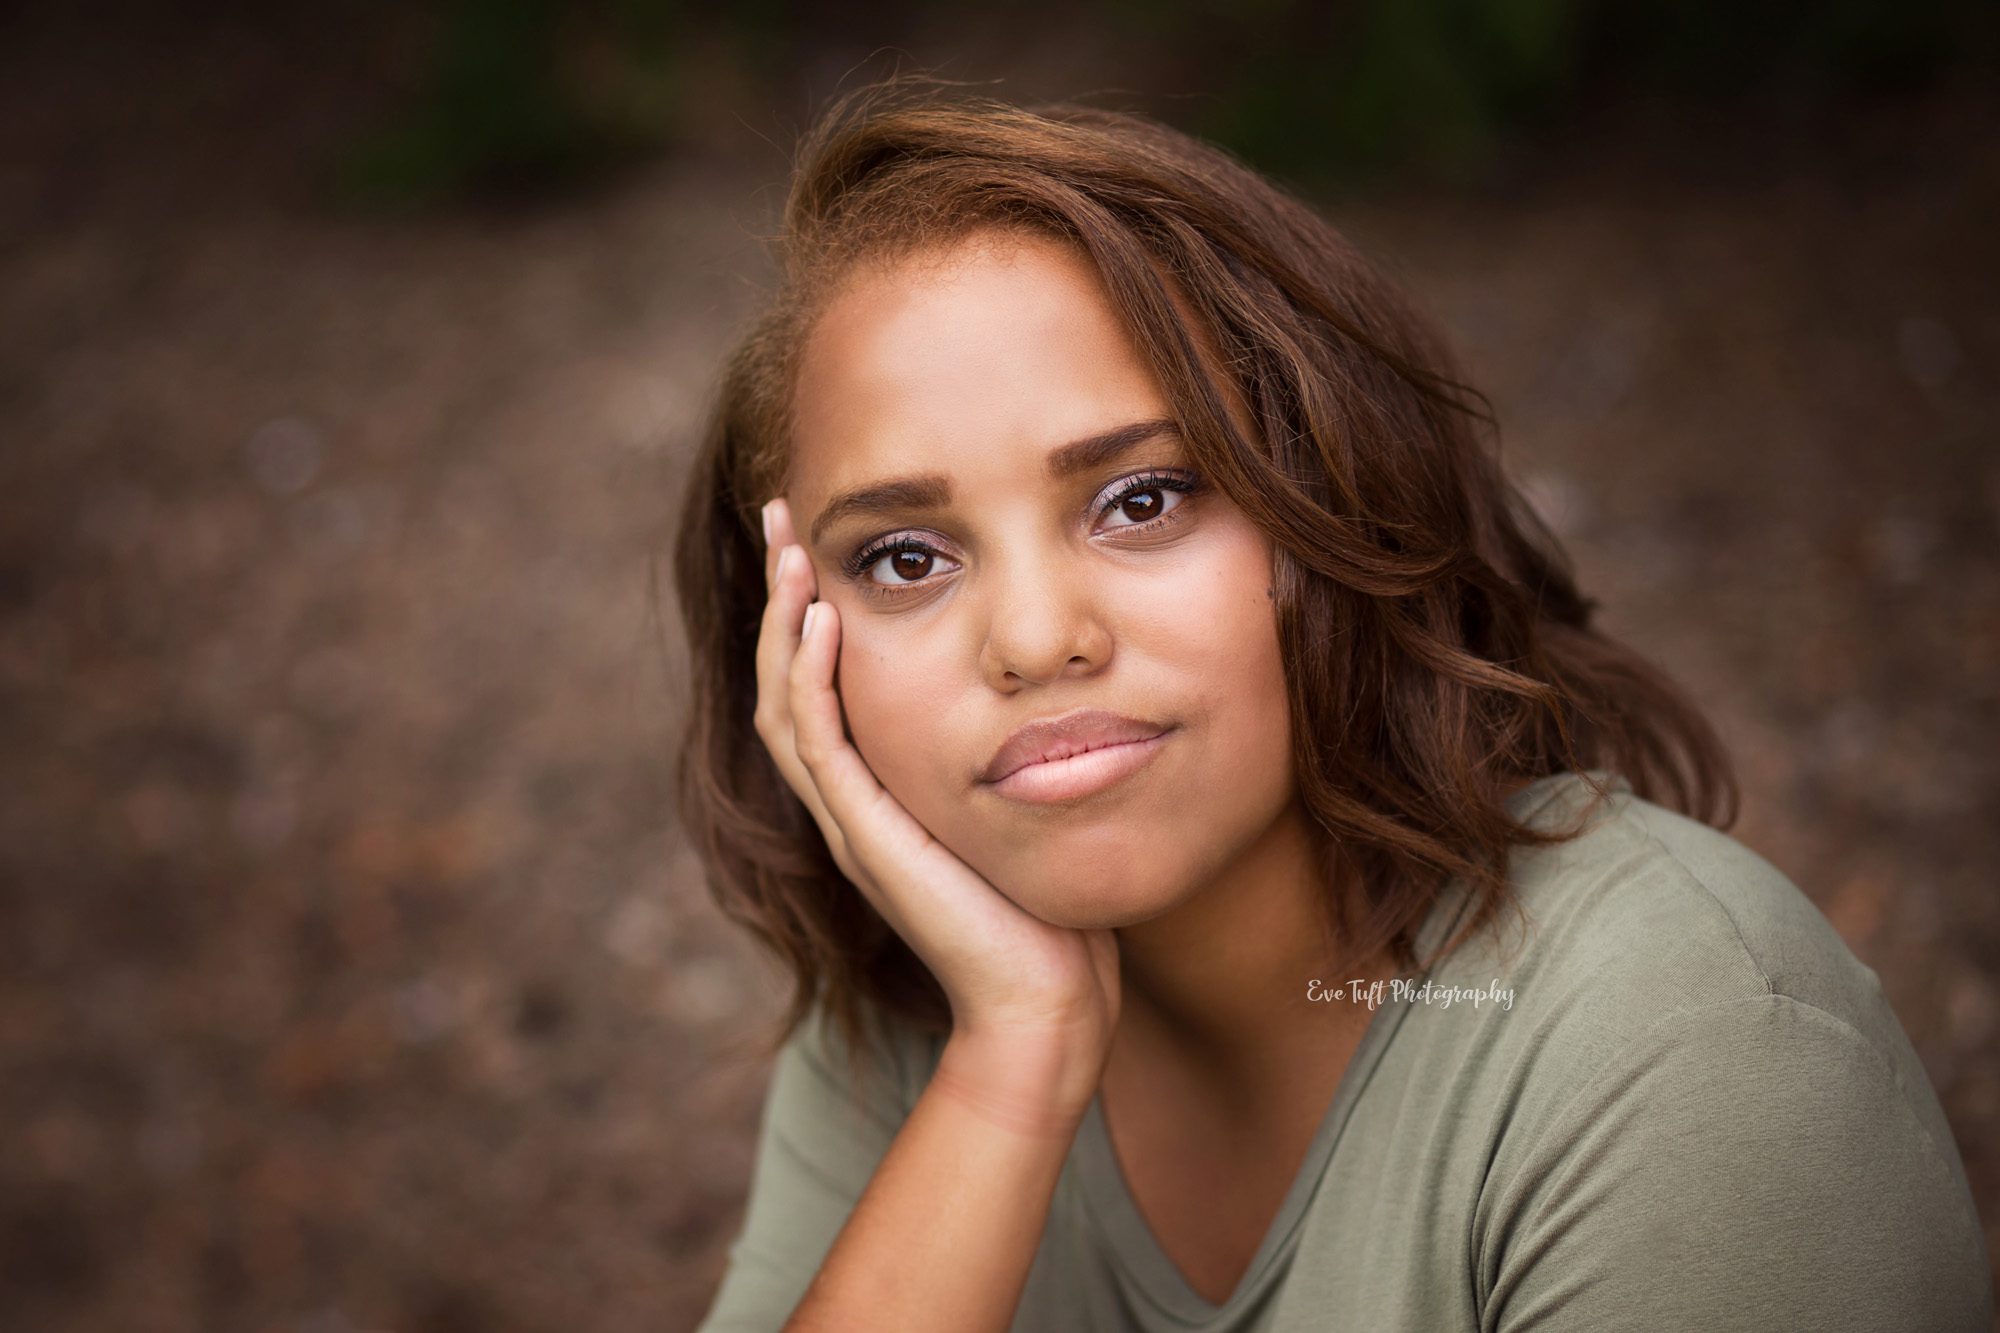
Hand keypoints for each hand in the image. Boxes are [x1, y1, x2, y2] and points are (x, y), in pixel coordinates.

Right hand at [754, 497, 1119, 1115]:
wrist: (1044, 1004)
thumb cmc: (1049, 915)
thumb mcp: (1024, 808)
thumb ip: (1014, 753)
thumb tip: (1055, 687)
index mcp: (878, 794)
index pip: (819, 685)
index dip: (809, 612)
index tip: (819, 538)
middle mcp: (850, 806)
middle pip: (783, 681)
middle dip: (780, 597)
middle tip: (782, 517)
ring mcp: (851, 825)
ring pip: (786, 705)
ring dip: (783, 623)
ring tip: (793, 551)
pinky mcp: (870, 842)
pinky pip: (820, 747)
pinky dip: (811, 680)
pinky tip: (823, 621)